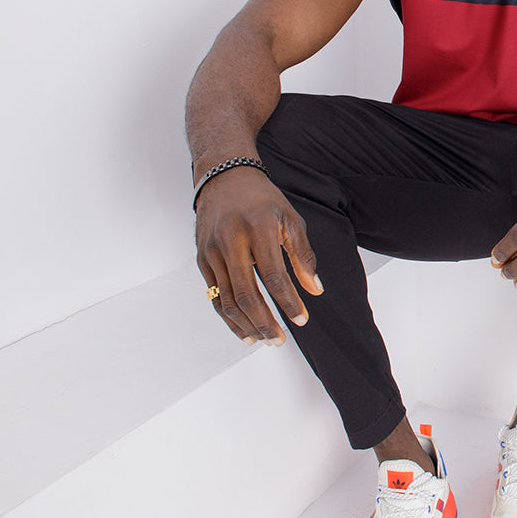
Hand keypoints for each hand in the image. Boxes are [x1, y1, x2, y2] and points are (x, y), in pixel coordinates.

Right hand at [195, 167, 322, 342]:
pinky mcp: (201, 259)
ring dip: (246, 325)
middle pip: (246, 294)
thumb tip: (315, 289)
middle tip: (279, 340)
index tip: (302, 319)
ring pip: (227, 300)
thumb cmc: (261, 199)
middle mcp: (231, 241)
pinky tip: (244, 330)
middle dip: (265, 322)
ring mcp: (212, 251)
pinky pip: (214, 296)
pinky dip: (229, 317)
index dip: (289, 302)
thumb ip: (303, 255)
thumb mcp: (290, 218)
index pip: (274, 276)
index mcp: (258, 228)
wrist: (223, 178)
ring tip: (265, 339)